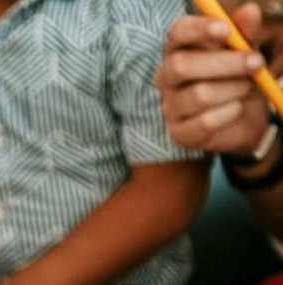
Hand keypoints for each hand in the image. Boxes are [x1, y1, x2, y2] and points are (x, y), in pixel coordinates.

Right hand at [156, 4, 277, 155]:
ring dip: (234, 89)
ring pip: (198, 95)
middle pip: (181, 66)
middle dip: (226, 63)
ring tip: (249, 88)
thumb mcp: (244, 52)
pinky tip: (236, 109)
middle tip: (257, 62)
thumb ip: (245, 34)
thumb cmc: (237, 78)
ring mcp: (169, 106)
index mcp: (179, 50)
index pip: (176, 34)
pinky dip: (229, 113)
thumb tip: (250, 11)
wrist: (242, 119)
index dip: (198, 30)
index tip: (226, 30)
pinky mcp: (179, 133)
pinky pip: (204, 123)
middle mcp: (166, 77)